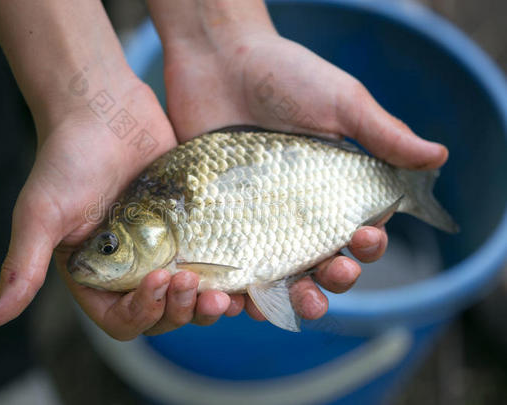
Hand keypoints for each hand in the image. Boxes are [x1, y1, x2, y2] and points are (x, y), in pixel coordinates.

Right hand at [0, 77, 237, 339]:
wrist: (104, 107)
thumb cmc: (67, 157)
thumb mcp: (41, 213)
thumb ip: (22, 266)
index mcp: (95, 275)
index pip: (121, 318)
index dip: (142, 312)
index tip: (159, 281)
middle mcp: (130, 268)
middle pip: (161, 314)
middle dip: (180, 311)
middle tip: (196, 289)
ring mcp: (162, 248)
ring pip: (190, 295)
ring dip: (206, 303)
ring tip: (224, 295)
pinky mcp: (188, 227)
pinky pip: (211, 262)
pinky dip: (227, 277)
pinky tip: (243, 276)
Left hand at [160, 22, 447, 320]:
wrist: (219, 60)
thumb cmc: (285, 75)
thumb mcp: (339, 100)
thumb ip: (382, 133)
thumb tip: (439, 157)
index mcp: (332, 190)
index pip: (357, 233)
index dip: (366, 246)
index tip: (365, 239)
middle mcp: (294, 212)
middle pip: (319, 263)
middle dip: (331, 280)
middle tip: (332, 274)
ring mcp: (254, 218)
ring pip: (275, 274)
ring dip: (287, 297)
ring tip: (292, 304)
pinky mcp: (217, 219)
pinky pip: (229, 263)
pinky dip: (235, 288)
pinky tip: (239, 298)